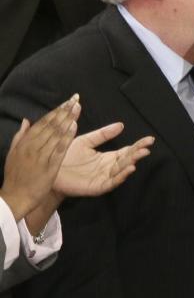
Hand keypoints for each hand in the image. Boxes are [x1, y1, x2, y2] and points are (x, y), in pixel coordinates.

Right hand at [0, 95, 79, 220]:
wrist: (15, 198)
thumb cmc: (15, 177)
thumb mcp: (13, 154)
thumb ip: (20, 137)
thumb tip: (26, 121)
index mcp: (24, 143)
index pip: (42, 123)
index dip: (55, 111)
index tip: (66, 102)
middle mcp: (32, 146)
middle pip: (50, 125)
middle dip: (63, 111)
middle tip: (75, 99)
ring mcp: (40, 156)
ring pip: (55, 134)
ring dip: (67, 119)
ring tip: (76, 108)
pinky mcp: (49, 166)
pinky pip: (59, 149)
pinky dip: (66, 137)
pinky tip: (74, 127)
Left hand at [55, 122, 153, 196]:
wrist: (50, 170)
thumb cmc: (66, 156)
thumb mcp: (86, 141)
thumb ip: (103, 134)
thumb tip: (121, 125)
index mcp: (108, 157)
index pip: (127, 150)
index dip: (138, 145)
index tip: (149, 139)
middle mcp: (109, 168)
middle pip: (127, 160)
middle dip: (138, 154)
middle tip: (147, 147)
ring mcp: (104, 178)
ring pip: (122, 171)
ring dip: (132, 163)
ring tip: (140, 155)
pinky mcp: (97, 187)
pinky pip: (112, 182)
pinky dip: (121, 176)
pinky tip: (129, 169)